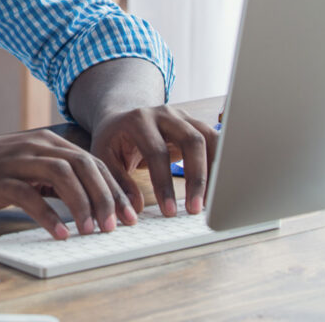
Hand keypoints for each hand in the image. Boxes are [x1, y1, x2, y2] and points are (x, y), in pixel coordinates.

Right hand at [0, 130, 138, 239]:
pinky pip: (29, 196)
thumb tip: (91, 201)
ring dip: (82, 204)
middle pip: (83, 165)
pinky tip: (60, 233)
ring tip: (91, 230)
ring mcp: (17, 161)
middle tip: (117, 225)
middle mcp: (36, 146)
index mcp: (48, 142)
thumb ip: (56, 177)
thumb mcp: (29, 166)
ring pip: (62, 176)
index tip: (130, 213)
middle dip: (106, 196)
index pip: (92, 161)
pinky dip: (48, 216)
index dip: (115, 187)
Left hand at [89, 105, 217, 216]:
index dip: (164, 183)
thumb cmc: (113, 141)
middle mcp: (165, 114)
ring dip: (215, 172)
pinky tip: (218, 188)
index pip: (156, 151)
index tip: (169, 210)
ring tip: (213, 202)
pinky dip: (220, 165)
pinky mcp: (196, 125)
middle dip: (197, 177)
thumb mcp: (104, 158)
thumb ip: (117, 183)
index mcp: (139, 120)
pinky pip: (216, 142)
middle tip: (196, 209)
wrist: (122, 119)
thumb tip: (133, 210)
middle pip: (191, 140)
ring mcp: (184, 117)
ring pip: (210, 139)